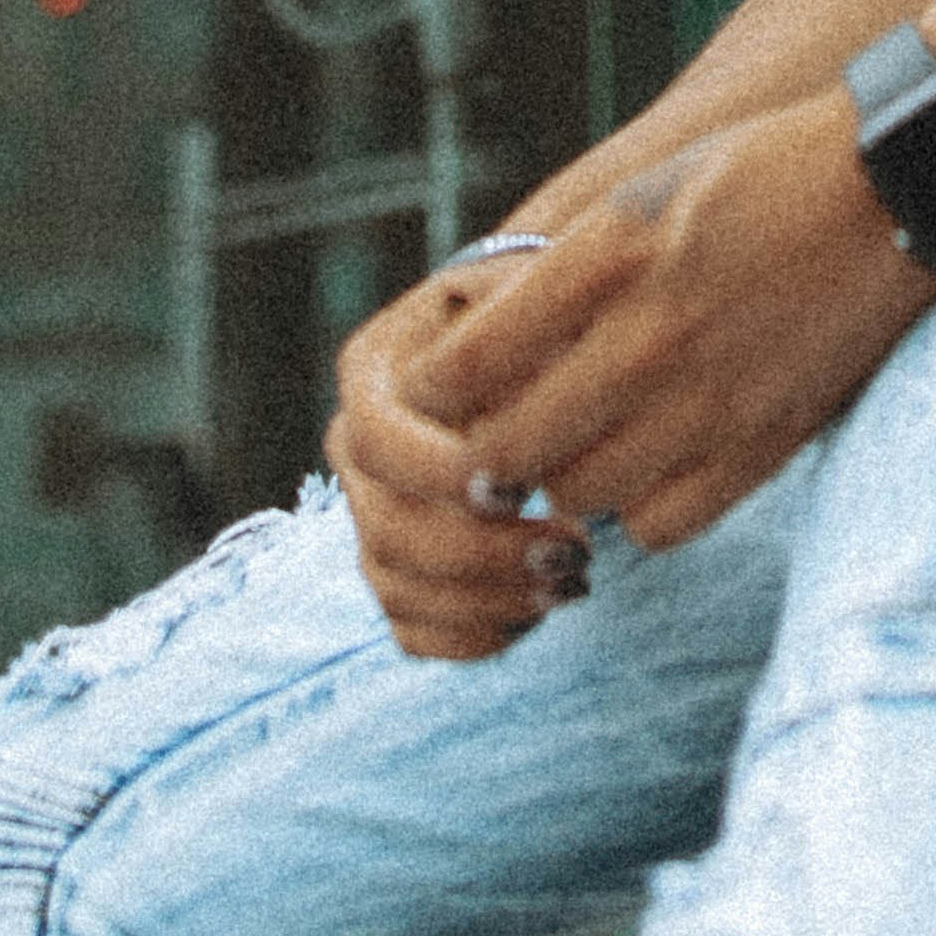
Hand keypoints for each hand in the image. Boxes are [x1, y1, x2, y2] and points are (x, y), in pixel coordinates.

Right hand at [329, 253, 598, 662]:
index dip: (438, 475)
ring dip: (490, 605)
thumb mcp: (541, 296)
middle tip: (577, 554)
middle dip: (483, 557)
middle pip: (386, 531)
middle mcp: (358, 448)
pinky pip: (412, 634)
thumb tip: (523, 417)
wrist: (545, 346)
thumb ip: (528, 339)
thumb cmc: (552, 315)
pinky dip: (474, 639)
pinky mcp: (400, 571)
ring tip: (575, 584)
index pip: (375, 439)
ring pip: (398, 590)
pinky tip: (538, 611)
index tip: (523, 489)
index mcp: (375, 372)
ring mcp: (372, 515)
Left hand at [405, 91, 935, 565]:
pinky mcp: (763, 444)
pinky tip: (645, 471)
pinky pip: (660, 524)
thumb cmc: (759, 178)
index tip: (435, 395)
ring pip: (577, 496)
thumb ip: (563, 275)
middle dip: (484, 455)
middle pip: (510, 450)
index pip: (467, 365)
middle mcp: (649, 334)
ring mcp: (709, 399)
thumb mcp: (640, 196)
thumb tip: (480, 352)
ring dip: (560, 481)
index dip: (432, 393)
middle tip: (489, 446)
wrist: (897, 188)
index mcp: (607, 256)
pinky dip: (637, 510)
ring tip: (573, 453)